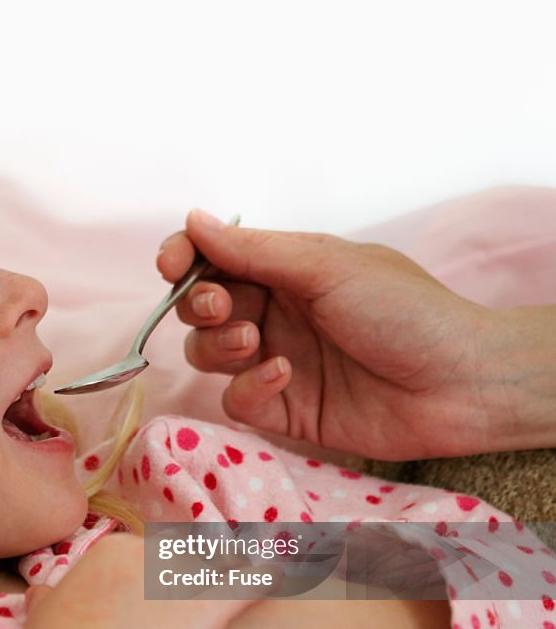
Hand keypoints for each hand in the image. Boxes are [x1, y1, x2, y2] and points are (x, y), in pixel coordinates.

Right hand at [21, 533, 261, 628]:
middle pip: (185, 561)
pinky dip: (275, 573)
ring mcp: (181, 572)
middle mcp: (146, 553)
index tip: (173, 603)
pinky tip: (297, 570)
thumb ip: (48, 602)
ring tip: (282, 567)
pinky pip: (252, 577)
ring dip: (242, 572)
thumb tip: (40, 593)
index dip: (162, 583)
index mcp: (107, 554)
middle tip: (221, 592)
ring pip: (221, 565)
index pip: (146, 559)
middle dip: (199, 580)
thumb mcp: (46, 621)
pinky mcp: (212, 598)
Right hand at [157, 209, 551, 458]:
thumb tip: (194, 220)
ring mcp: (275, 361)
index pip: (214, 259)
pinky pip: (236, 400)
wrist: (457, 382)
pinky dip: (248, 386)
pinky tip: (282, 374)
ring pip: (208, 354)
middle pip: (201, 307)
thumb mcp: (326, 266)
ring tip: (254, 340)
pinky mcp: (283, 408)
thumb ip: (253, 250)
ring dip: (218, 345)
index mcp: (284, 270)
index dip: (184, 259)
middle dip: (200, 304)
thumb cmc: (405, 310)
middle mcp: (274, 312)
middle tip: (222, 307)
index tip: (171, 264)